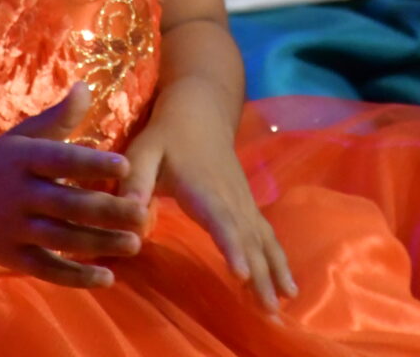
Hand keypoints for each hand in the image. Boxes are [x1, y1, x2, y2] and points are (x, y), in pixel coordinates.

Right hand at [0, 84, 148, 286]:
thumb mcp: (24, 136)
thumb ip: (59, 117)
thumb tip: (86, 86)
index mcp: (24, 159)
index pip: (61, 160)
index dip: (92, 163)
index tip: (124, 165)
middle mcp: (19, 194)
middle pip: (67, 204)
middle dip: (107, 211)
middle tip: (143, 215)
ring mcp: (13, 228)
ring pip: (61, 238)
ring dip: (99, 244)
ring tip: (134, 244)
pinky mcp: (10, 257)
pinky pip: (45, 269)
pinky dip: (75, 277)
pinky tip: (107, 279)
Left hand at [121, 96, 296, 311]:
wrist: (201, 110)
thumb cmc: (167, 135)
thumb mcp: (143, 151)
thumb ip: (136, 182)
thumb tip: (132, 216)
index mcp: (204, 189)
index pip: (222, 222)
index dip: (233, 248)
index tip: (243, 275)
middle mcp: (230, 198)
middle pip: (249, 239)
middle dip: (261, 274)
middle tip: (270, 309)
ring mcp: (243, 201)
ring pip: (263, 239)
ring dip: (275, 269)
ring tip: (287, 300)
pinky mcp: (247, 205)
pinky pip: (266, 235)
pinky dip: (277, 259)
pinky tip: (285, 283)